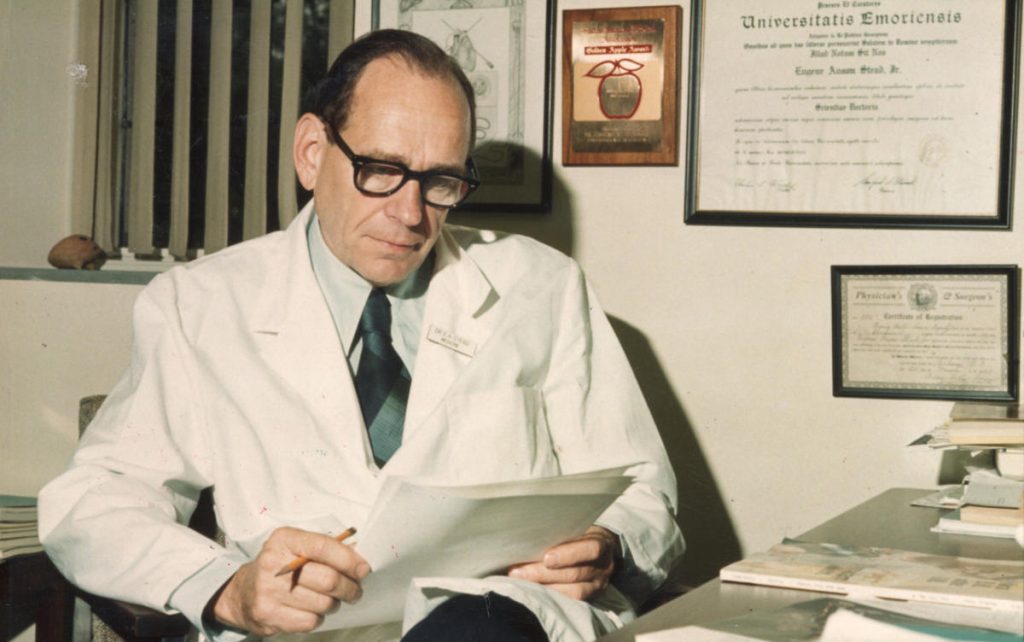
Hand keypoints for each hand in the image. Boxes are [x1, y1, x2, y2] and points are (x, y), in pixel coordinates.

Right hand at [210, 527, 369, 635]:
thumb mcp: (298, 546)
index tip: (363, 570)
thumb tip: (359, 560)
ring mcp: (268, 591)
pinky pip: (310, 621)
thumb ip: (327, 548)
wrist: (243, 592)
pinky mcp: (267, 615)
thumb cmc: (281, 566)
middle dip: (350, 587)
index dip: (349, 560)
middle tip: (355, 590)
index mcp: (284, 540)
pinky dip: (318, 617)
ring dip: (335, 603)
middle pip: (328, 580)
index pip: (323, 547)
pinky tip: (312, 609)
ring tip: (331, 599)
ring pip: (323, 603)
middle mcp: (273, 564)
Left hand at [507, 526, 619, 601]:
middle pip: (574, 574)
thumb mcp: (577, 525)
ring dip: (543, 587)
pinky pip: (570, 602)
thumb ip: (560, 529)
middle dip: (543, 573)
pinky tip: (532, 592)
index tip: (546, 558)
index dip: (569, 555)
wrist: (600, 548)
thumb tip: (528, 531)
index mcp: (602, 543)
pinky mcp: (590, 598)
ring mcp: (598, 585)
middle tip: (517, 572)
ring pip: (572, 591)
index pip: (590, 549)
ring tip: (520, 583)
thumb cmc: (580, 533)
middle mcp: (603, 566)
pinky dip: (550, 597)